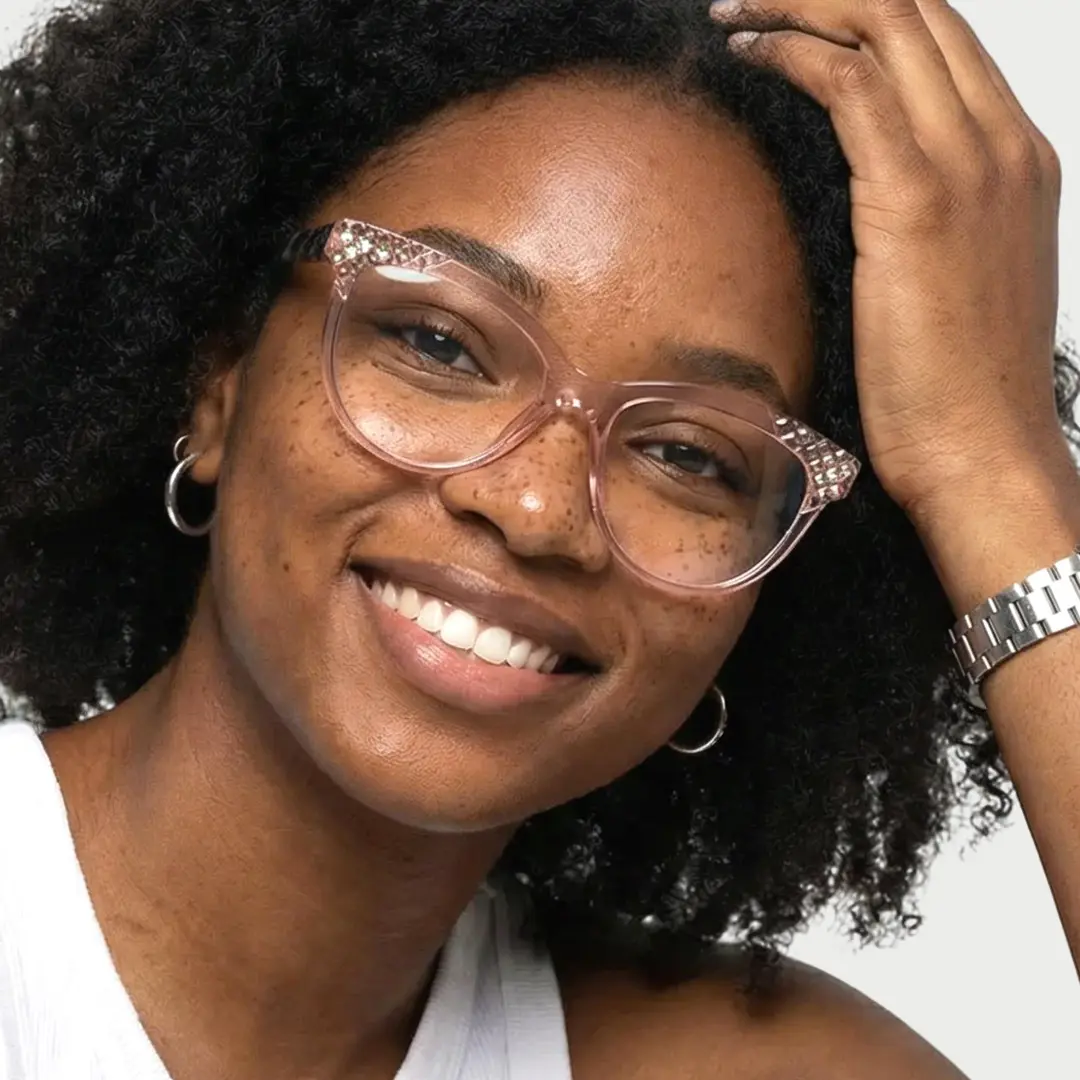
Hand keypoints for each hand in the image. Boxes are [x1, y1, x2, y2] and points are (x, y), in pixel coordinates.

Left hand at [709, 0, 1066, 521]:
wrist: (985, 453)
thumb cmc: (963, 391)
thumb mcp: (955, 285)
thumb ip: (926, 225)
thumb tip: (866, 206)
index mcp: (1017, 160)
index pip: (944, 42)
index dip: (867, 8)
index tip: (798, 15)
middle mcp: (1003, 144)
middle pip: (919, 9)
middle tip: (754, 0)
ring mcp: (968, 165)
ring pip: (887, 24)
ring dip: (799, 4)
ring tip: (735, 13)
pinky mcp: (917, 200)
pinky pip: (851, 83)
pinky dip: (794, 52)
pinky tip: (749, 52)